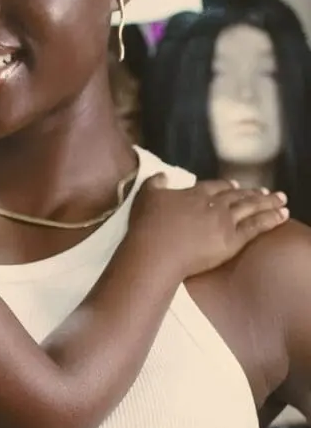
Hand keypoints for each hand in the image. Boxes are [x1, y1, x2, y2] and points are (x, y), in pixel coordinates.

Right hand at [128, 175, 288, 279]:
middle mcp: (213, 204)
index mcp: (194, 194)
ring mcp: (224, 221)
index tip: (235, 185)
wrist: (157, 251)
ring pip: (251, 207)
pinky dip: (271, 219)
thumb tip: (163, 176)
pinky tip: (282, 215)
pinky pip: (256, 227)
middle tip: (265, 191)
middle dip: (252, 192)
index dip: (226, 185)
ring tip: (280, 198)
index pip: (215, 187)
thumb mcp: (146, 196)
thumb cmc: (148, 225)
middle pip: (237, 196)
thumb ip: (156, 183)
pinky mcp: (232, 240)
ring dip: (267, 201)